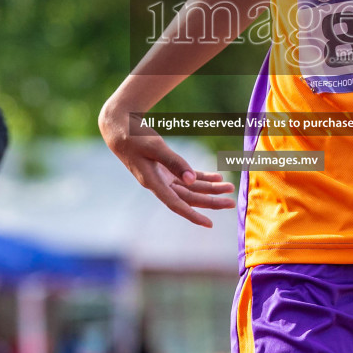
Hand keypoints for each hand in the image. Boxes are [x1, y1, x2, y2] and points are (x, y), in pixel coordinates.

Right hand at [98, 97, 235, 226]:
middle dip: (211, 200)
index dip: (192, 215)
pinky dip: (202, 177)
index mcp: (153, 182)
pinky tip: (217, 177)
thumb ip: (174, 163)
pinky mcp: (165, 170)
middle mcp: (159, 184)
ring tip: (229, 188)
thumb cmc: (135, 137)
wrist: (120, 129)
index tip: (209, 224)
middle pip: (189, 197)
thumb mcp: (155, 147)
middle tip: (232, 202)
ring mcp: (163, 178)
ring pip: (191, 188)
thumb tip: (192, 180)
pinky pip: (187, 177)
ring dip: (210, 188)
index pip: (176, 204)